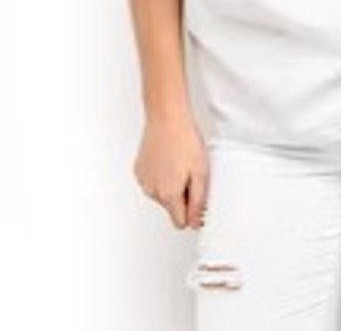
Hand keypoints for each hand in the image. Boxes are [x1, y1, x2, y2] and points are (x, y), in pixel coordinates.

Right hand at [133, 114, 207, 229]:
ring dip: (170, 186)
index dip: (192, 215)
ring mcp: (143, 180)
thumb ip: (198, 203)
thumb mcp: (201, 174)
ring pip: (161, 195)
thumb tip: (195, 222)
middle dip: (182, 197)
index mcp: (169, 195)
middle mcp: (152, 191)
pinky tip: (167, 160)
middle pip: (171, 208)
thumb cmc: (184, 141)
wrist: (166, 118)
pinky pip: (152, 182)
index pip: (180, 223)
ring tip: (178, 164)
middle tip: (189, 175)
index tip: (198, 203)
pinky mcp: (139, 169)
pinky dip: (160, 176)